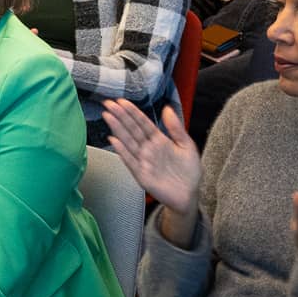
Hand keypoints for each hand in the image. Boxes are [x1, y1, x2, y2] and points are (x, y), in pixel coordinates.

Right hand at [102, 100, 199, 219]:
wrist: (189, 195)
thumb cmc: (189, 172)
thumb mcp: (187, 145)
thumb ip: (176, 128)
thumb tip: (167, 108)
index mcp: (159, 140)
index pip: (143, 123)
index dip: (132, 112)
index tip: (121, 101)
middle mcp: (148, 149)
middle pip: (132, 129)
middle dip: (120, 116)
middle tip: (108, 103)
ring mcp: (144, 161)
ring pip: (128, 142)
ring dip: (117, 129)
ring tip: (107, 116)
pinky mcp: (141, 175)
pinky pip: (130, 161)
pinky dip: (122, 151)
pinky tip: (113, 140)